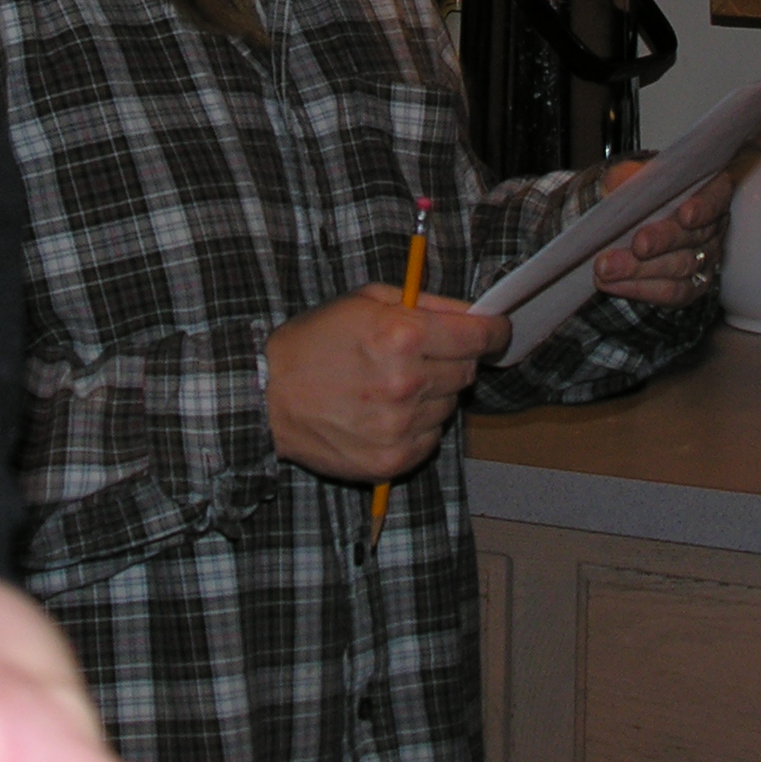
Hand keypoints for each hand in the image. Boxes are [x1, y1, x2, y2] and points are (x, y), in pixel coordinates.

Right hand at [263, 284, 507, 481]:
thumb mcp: (366, 301)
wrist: (265, 397)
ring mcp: (401, 426)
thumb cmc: (313, 342)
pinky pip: (431, 439)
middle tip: (419, 356)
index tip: (496, 331)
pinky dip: (417, 426)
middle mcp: (407, 383)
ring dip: (431, 394)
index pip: (479, 337)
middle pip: (467, 371)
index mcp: (404, 335)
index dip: (494, 332)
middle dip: (453, 359)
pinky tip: (384, 414)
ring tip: (390, 386)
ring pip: (450, 406)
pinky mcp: (392, 460)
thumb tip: (473, 312)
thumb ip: (425, 302)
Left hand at [590, 158, 733, 303]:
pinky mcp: (691, 286)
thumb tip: (623, 182)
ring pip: (680, 268)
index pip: (715, 197)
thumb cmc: (636, 192)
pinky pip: (670, 292)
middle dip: (662, 241)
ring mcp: (705, 258)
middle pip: (694, 236)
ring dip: (640, 270)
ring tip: (606, 268)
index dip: (703, 207)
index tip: (685, 215)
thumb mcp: (632, 174)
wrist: (625, 221)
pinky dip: (638, 288)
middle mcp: (713, 226)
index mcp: (709, 190)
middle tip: (636, 245)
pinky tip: (612, 284)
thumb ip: (630, 174)